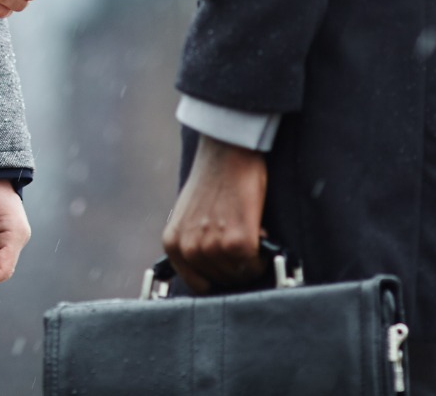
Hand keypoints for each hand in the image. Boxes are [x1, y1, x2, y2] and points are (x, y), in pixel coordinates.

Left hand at [161, 134, 267, 294]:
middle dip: (237, 265)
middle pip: (222, 281)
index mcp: (172, 244)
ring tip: (248, 228)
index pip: (198, 284)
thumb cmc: (212, 181)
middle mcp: (189, 249)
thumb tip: (212, 270)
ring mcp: (212, 247)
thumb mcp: (189, 216)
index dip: (219, 276)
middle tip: (242, 237)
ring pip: (240, 275)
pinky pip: (256, 265)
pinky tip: (258, 228)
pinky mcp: (237, 243)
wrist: (226, 151)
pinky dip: (263, 252)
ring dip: (251, 258)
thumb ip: (194, 243)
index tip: (230, 264)